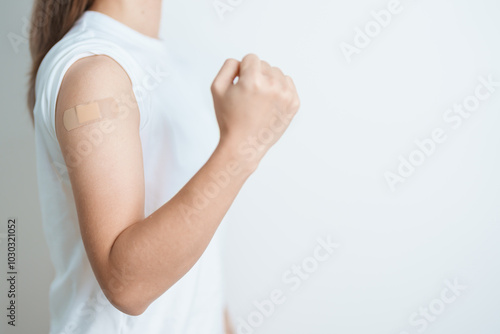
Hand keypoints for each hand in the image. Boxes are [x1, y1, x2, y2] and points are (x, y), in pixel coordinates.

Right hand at [211, 53, 299, 167]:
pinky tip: (269, 104)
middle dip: (256, 76)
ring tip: (259, 101)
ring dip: (268, 82)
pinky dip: (279, 90)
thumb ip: (229, 66)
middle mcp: (272, 86)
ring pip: (277, 73)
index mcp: (253, 80)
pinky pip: (287, 84)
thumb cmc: (229, 118)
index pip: (251, 58)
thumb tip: (243, 62)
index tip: (240, 87)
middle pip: (265, 65)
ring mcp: (286, 95)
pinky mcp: (294, 103)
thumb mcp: (217, 88)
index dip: (242, 71)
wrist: (244, 145)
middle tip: (249, 98)